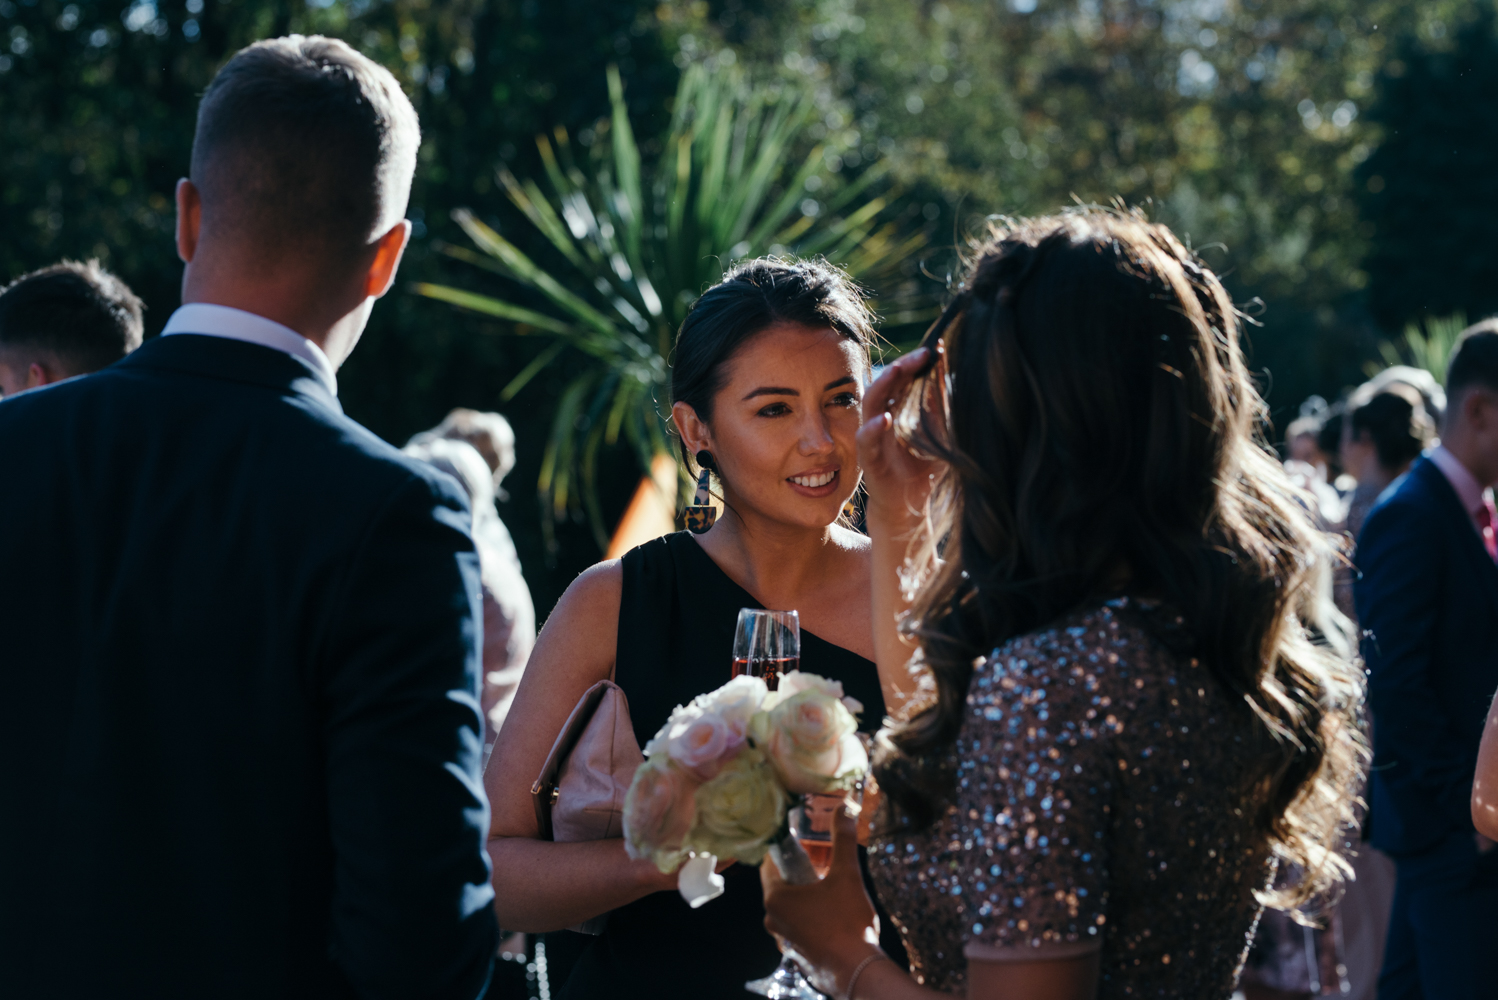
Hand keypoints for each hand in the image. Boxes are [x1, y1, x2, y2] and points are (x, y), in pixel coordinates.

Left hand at [761, 806, 882, 991]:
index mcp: (776, 898)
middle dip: (799, 875)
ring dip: (805, 898)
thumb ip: (842, 840)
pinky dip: (811, 919)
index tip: (801, 845)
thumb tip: (843, 807)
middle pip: (780, 887)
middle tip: (821, 866)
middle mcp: (772, 920)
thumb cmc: (847, 921)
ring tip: (830, 891)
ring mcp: (784, 940)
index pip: (770, 865)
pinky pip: (799, 928)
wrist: (858, 970)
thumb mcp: (846, 874)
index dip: (785, 852)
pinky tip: (832, 917)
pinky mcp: (797, 954)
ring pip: (790, 909)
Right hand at [857, 347, 942, 521]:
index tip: (936, 348)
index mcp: (897, 409)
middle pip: (886, 384)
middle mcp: (881, 419)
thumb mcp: (938, 433)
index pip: (903, 379)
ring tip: (898, 370)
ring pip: (870, 405)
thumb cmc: (922, 468)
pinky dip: (873, 429)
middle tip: (923, 353)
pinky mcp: (868, 460)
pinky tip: (886, 419)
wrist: (910, 508)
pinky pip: (865, 441)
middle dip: (902, 366)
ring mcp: (872, 439)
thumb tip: (946, 370)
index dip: (916, 363)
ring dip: (884, 386)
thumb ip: (939, 405)